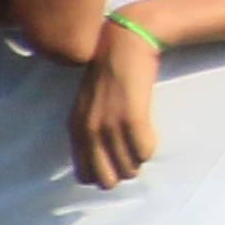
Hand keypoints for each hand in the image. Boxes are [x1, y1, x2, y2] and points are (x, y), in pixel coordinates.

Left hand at [73, 34, 157, 187]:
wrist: (125, 44)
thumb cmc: (110, 73)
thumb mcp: (88, 104)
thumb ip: (89, 130)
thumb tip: (104, 160)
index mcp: (75, 129)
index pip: (85, 176)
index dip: (105, 173)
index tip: (117, 160)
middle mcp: (89, 131)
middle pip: (107, 180)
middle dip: (122, 172)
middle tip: (132, 153)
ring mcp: (109, 125)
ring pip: (129, 168)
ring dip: (138, 160)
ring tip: (141, 140)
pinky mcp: (132, 117)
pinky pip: (145, 151)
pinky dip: (149, 148)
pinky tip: (149, 132)